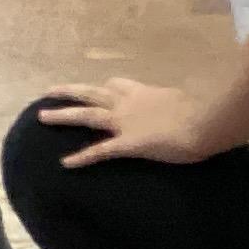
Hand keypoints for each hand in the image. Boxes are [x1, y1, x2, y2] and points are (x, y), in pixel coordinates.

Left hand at [39, 79, 215, 166]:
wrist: (206, 122)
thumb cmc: (205, 114)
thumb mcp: (188, 104)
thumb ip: (177, 107)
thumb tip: (183, 109)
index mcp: (146, 93)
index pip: (119, 85)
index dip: (106, 87)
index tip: (98, 87)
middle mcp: (130, 103)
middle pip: (93, 93)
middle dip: (70, 91)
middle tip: (50, 91)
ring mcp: (125, 122)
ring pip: (87, 114)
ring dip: (62, 115)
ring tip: (42, 116)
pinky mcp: (127, 144)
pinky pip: (99, 150)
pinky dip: (81, 157)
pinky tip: (66, 163)